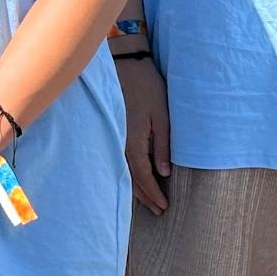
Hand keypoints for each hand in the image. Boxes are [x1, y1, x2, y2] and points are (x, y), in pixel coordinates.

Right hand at [120, 55, 171, 213]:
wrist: (125, 64)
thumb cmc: (147, 87)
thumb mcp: (162, 116)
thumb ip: (162, 145)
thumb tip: (163, 173)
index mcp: (132, 142)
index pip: (143, 177)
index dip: (153, 195)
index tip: (163, 208)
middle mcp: (119, 144)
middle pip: (130, 179)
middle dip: (144, 197)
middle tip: (157, 211)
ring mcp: (113, 138)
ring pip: (122, 171)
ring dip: (135, 188)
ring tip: (148, 201)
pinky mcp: (112, 130)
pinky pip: (119, 160)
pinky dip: (128, 174)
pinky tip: (134, 178)